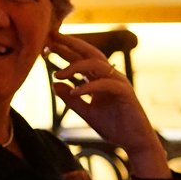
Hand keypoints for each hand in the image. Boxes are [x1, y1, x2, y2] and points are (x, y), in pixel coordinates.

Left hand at [46, 35, 168, 176]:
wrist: (134, 141)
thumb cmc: (112, 125)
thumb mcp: (86, 112)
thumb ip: (71, 99)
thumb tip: (54, 83)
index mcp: (100, 79)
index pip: (81, 59)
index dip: (65, 50)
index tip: (46, 44)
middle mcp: (110, 76)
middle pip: (90, 53)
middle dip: (71, 44)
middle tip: (51, 38)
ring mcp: (119, 82)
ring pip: (97, 65)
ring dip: (75, 66)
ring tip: (57, 74)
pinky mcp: (126, 93)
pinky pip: (106, 84)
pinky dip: (88, 87)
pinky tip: (73, 92)